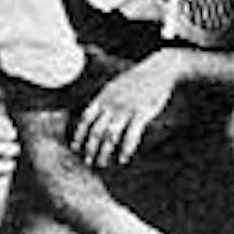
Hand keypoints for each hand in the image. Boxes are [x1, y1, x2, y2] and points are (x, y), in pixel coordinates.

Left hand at [74, 51, 184, 168]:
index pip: (86, 118)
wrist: (159, 70)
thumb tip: (94, 112)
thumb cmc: (138, 78)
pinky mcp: (141, 114)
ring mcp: (126, 110)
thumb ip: (104, 99)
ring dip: (104, 152)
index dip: (79, 134)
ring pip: (110, 136)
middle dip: (90, 148)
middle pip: (96, 130)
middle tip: (88, 162)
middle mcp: (112, 105)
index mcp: (104, 97)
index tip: (75, 147)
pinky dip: (125, 149)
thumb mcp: (115, 84)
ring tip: (102, 164)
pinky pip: (131, 135)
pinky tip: (123, 159)